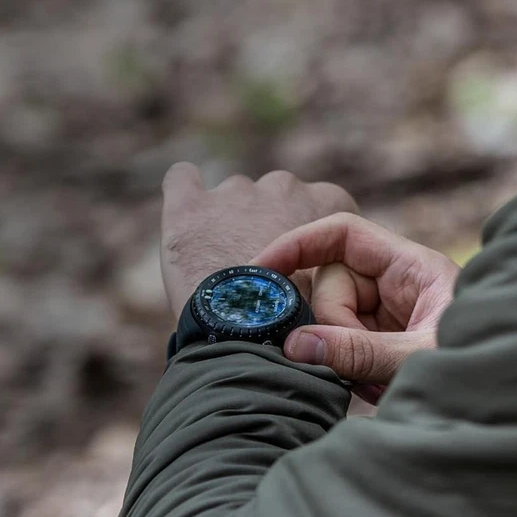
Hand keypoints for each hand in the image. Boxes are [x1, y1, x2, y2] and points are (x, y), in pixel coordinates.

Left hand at [161, 165, 357, 319]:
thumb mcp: (335, 286)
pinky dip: (184, 192)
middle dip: (266, 220)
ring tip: (223, 264)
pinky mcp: (190, 204)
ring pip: (232, 195)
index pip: (323, 201)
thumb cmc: (299, 321)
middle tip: (258, 267)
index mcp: (326, 200)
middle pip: (275, 195)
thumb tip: (319, 267)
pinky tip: (187, 219)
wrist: (249, 338)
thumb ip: (329, 258)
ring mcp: (235, 191)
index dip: (308, 231)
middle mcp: (283, 186)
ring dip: (228, 219)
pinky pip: (182, 178)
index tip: (299, 258)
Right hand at [253, 213, 460, 397]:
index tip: (260, 269)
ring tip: (379, 382)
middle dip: (332, 323)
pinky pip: (343, 348)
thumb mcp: (421, 360)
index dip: (298, 243)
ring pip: (331, 321)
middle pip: (331, 284)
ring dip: (342, 352)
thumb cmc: (487, 375)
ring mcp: (389, 318)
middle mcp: (398, 287)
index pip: (343, 234)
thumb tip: (295, 344)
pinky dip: (349, 370)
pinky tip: (377, 389)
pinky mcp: (383, 348)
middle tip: (357, 360)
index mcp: (413, 268)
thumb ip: (359, 352)